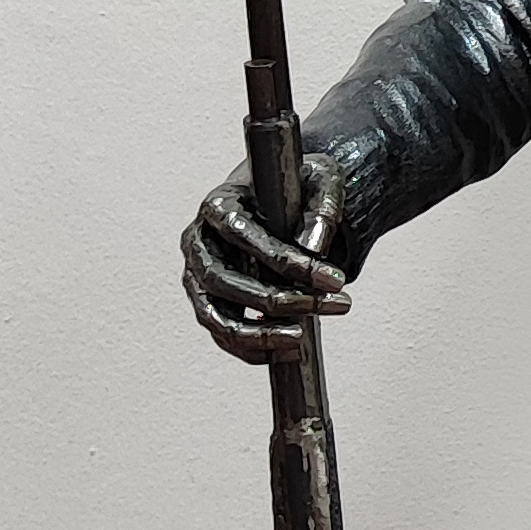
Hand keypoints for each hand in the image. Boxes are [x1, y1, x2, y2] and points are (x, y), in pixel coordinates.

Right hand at [181, 156, 351, 361]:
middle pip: (224, 279)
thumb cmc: (293, 188)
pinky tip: (288, 350)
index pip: (242, 235)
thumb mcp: (318, 179)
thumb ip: (320, 206)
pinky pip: (222, 334)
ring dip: (258, 334)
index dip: (286, 261)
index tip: (333, 278)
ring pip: (215, 316)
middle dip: (277, 300)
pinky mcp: (207, 303)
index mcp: (217, 205)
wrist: (277, 202)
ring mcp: (197, 277)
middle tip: (327, 305)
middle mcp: (198, 242)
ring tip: (300, 339)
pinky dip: (251, 349)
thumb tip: (313, 247)